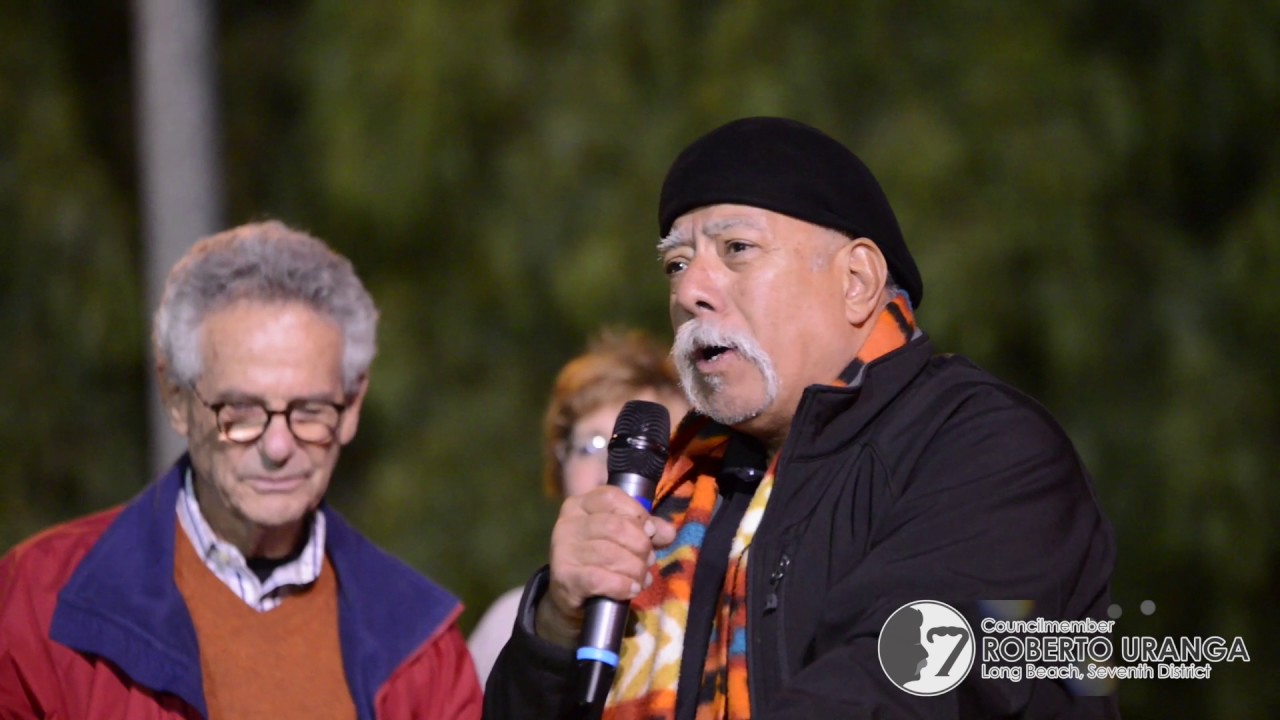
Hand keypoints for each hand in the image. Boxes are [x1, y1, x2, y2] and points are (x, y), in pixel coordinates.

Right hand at [534, 485, 675, 647]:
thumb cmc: (600, 559)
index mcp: (580, 505)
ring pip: (611, 554)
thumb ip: (647, 531)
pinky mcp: (564, 577)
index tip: (650, 532)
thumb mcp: (623, 538)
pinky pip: (600, 579)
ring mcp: (563, 550)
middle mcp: (567, 523)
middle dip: (641, 546)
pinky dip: (622, 585)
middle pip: (615, 526)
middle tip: (648, 560)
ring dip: (635, 569)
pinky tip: (631, 589)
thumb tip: (668, 533)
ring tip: (641, 578)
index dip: (637, 514)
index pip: (612, 497)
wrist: (570, 595)